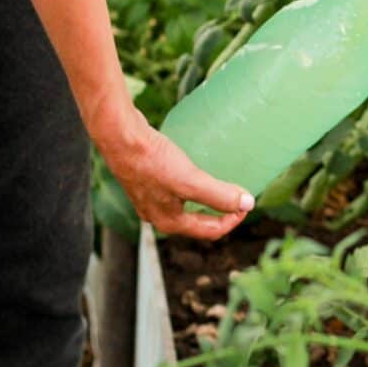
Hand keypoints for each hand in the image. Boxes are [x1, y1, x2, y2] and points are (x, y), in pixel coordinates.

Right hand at [97, 106, 253, 239]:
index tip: (248, 201)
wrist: (118, 136)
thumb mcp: (189, 181)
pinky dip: (193, 186)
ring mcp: (150, 198)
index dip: (234, 219)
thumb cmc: (151, 160)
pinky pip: (177, 190)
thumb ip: (219, 195)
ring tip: (223, 185)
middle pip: (199, 221)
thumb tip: (248, 204)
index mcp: (169, 222)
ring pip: (187, 205)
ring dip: (208, 199)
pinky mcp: (147, 180)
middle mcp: (157, 215)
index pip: (211, 230)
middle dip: (222, 210)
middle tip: (239, 195)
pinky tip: (198, 172)